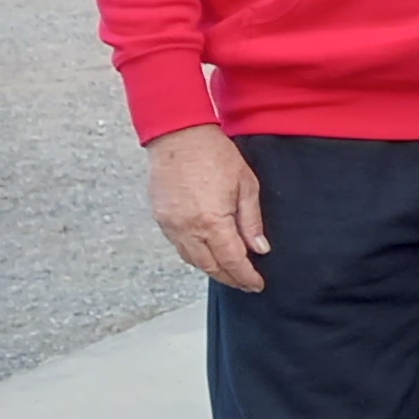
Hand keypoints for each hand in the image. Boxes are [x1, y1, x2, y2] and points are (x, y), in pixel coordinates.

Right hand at [146, 125, 266, 291]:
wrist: (179, 134)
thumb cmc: (215, 154)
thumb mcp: (246, 185)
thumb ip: (251, 221)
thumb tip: (259, 249)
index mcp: (212, 222)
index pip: (232, 261)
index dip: (246, 276)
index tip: (257, 284)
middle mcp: (187, 228)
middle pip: (210, 266)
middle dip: (229, 278)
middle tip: (245, 282)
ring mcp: (170, 224)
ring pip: (191, 259)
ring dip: (211, 269)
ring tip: (228, 271)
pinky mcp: (160, 217)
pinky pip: (178, 245)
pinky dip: (194, 254)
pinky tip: (206, 253)